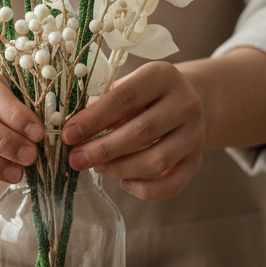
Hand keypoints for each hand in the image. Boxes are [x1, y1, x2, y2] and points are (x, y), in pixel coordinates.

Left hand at [62, 61, 204, 200]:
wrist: (190, 99)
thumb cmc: (143, 94)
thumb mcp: (126, 86)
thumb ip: (102, 103)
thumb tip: (72, 131)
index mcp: (162, 76)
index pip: (124, 99)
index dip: (94, 119)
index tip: (68, 135)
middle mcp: (185, 103)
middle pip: (141, 132)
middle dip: (103, 149)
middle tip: (75, 160)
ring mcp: (195, 133)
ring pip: (158, 159)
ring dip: (121, 168)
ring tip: (96, 167)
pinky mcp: (198, 159)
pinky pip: (174, 182)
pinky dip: (148, 190)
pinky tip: (124, 184)